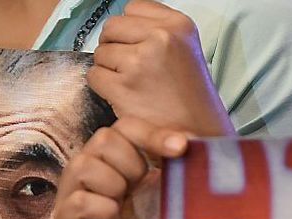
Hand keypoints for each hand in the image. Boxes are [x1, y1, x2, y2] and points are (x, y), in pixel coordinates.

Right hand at [53, 117, 188, 218]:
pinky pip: (76, 202)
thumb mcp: (181, 194)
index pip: (125, 127)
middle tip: (143, 188)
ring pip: (82, 165)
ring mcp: (77, 205)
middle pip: (101, 139)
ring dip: (113, 182)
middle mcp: (95, 180)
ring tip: (125, 207)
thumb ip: (181, 164)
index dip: (151, 133)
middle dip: (130, 161)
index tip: (180, 148)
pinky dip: (98, 206)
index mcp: (122, 166)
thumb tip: (187, 135)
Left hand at [89, 0, 233, 137]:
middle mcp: (161, 38)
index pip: (133, 8)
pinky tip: (123, 97)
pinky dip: (103, 87)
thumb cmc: (190, 98)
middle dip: (115, 47)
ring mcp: (141, 62)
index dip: (129, 30)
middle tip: (130, 68)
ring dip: (109, 69)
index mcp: (179, 24)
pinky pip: (95, 76)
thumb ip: (158, 31)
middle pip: (112, 27)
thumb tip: (123, 26)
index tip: (138, 47)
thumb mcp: (186, 50)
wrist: (197, 134)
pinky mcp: (124, 86)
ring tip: (132, 85)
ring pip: (101, 52)